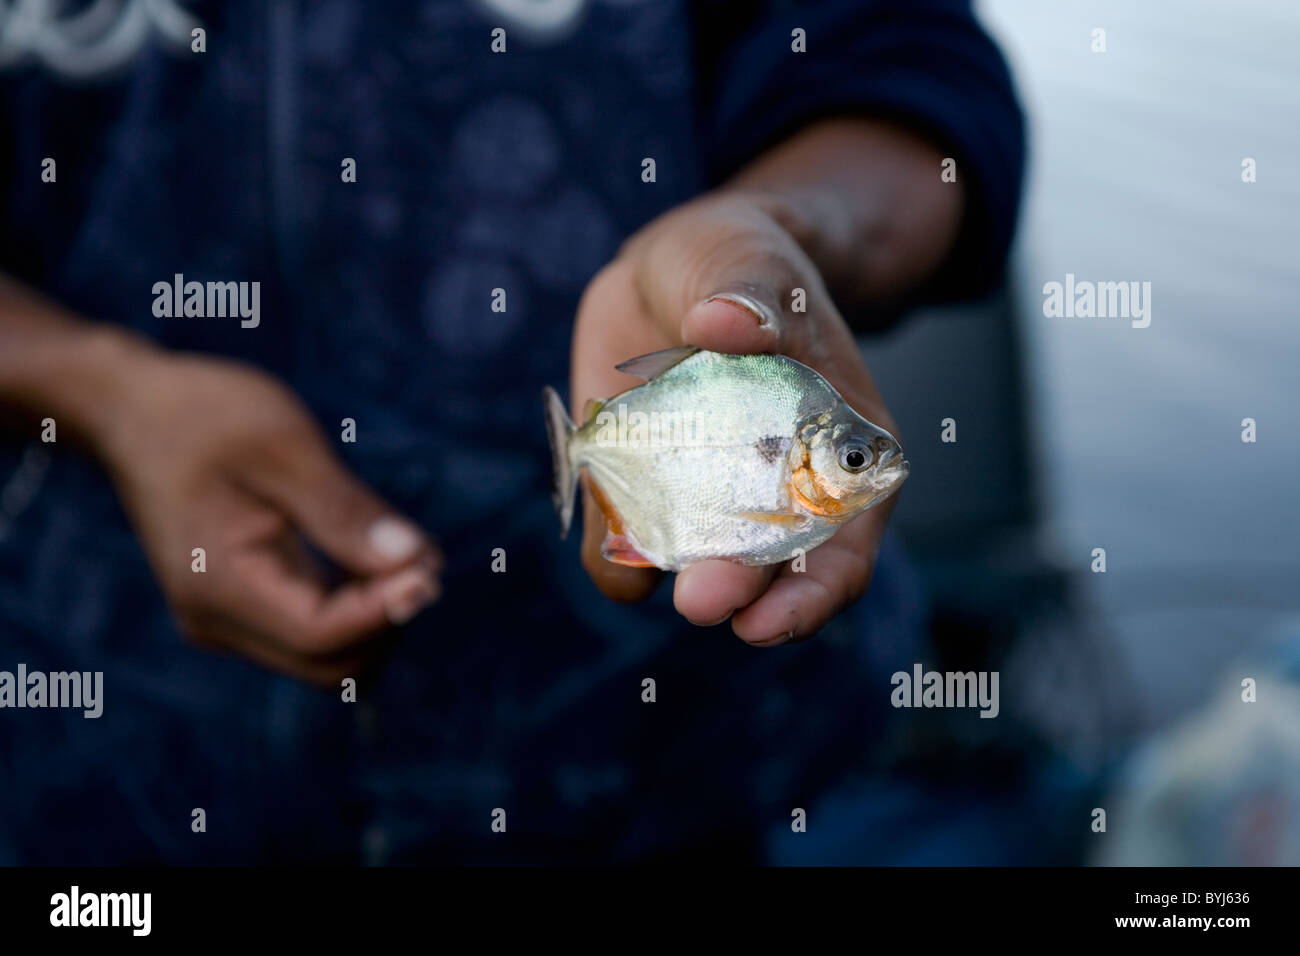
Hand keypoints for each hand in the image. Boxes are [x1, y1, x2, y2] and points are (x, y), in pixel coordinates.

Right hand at [90, 337, 440, 683]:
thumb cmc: (206, 415)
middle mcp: (216, 621)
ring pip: (327, 658)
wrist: (135, 412)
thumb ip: (346, 511)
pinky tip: (378, 557)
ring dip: (377, 618)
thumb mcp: (284, 447)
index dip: (386, 611)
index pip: (321, 636)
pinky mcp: (241, 609)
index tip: (431, 568)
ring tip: (406, 552)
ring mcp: (225, 622)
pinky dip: (356, 607)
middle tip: (426, 558)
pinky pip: (313, 633)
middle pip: (330, 665)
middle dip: (388, 621)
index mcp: (219, 584)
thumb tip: (416, 562)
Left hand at [570, 192, 903, 645]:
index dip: (812, 595)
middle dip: (733, 589)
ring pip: (688, 570)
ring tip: (642, 562)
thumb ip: (748, 291)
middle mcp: (775, 498)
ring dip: (666, 574)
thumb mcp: (749, 260)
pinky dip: (612, 550)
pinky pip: (624, 547)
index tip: (766, 620)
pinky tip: (609, 537)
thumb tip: (729, 325)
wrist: (675, 270)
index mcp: (836, 457)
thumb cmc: (739, 265)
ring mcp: (705, 505)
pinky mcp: (641, 497)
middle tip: (698, 597)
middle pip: (764, 574)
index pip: (841, 550)